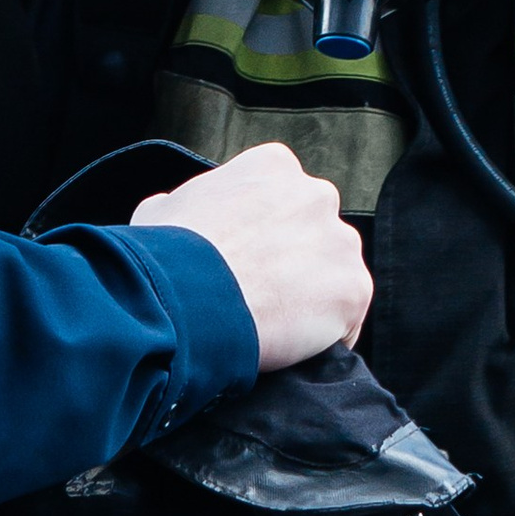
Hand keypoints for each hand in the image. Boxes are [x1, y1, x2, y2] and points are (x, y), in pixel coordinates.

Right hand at [134, 145, 372, 372]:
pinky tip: (295, 348)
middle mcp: (316, 194)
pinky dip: (328, 334)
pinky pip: (349, 317)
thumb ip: (185, 202)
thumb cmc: (167, 256)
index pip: (282, 197)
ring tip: (275, 324)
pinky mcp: (354, 288)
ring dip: (315, 294)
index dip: (264, 231)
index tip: (247, 258)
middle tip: (261, 291)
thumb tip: (174, 208)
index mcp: (273, 166)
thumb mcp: (160, 210)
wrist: (189, 301)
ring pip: (336, 272)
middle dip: (296, 258)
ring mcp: (341, 242)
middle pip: (316, 231)